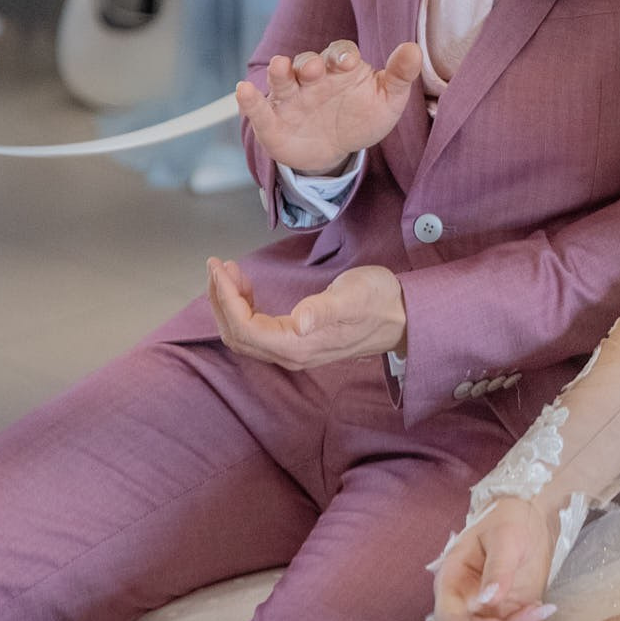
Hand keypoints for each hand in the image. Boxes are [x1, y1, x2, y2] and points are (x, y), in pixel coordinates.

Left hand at [206, 258, 407, 367]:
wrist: (403, 315)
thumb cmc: (379, 300)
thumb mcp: (353, 296)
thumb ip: (324, 310)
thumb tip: (298, 322)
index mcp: (298, 346)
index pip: (245, 328)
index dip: (225, 298)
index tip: (219, 267)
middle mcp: (291, 355)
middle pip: (237, 335)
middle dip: (220, 299)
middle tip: (216, 265)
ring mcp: (293, 351)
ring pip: (244, 335)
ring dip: (229, 304)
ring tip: (228, 271)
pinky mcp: (297, 342)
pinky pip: (257, 331)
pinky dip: (244, 308)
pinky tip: (247, 287)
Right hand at [236, 39, 422, 173]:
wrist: (336, 150)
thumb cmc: (362, 117)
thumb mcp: (388, 100)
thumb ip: (400, 76)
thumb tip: (414, 49)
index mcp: (341, 68)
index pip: (340, 54)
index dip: (342, 55)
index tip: (348, 62)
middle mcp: (312, 78)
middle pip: (307, 62)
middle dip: (309, 64)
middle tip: (313, 69)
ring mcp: (291, 98)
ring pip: (282, 80)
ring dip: (280, 73)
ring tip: (280, 67)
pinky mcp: (273, 121)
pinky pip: (260, 109)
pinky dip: (250, 101)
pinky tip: (243, 91)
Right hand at [432, 498, 563, 620]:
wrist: (530, 519)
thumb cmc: (509, 519)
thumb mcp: (505, 536)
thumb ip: (497, 568)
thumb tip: (487, 600)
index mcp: (452, 581)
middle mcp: (464, 605)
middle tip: (533, 613)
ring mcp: (485, 615)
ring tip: (545, 615)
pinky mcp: (508, 618)